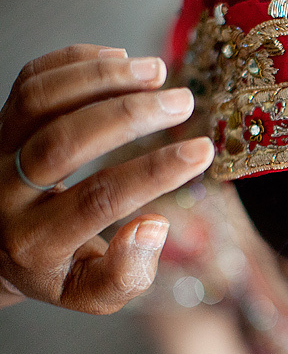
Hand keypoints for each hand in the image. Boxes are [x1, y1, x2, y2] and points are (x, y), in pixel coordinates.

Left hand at [0, 44, 212, 313]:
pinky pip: (30, 80)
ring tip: (156, 71)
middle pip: (65, 140)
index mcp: (35, 242)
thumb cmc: (57, 267)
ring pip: (41, 100)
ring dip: (102, 78)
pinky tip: (120, 60)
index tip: (202, 151)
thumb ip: (126, 275)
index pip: (101, 198)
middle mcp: (5, 194)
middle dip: (131, 115)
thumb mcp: (91, 293)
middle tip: (183, 102)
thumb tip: (155, 227)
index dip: (155, 172)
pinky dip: (75, 62)